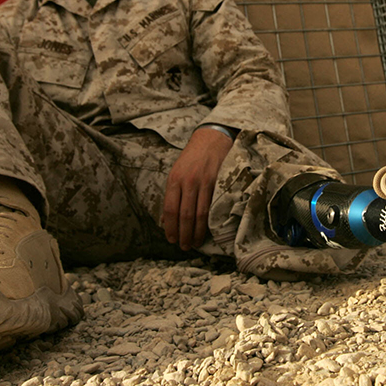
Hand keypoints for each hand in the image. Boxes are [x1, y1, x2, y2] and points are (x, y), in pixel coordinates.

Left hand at [163, 126, 233, 249]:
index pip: (169, 209)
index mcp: (174, 179)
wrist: (212, 138)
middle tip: (184, 247)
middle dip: (183, 234)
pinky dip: (209, 221)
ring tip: (195, 243)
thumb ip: (173, 193)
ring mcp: (204, 182)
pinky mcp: (218, 182)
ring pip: (199, 214)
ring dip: (197, 232)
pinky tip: (208, 230)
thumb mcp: (177, 171)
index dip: (170, 227)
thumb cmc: (192, 157)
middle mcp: (188, 181)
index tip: (171, 239)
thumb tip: (167, 218)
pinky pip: (213, 206)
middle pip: (184, 215)